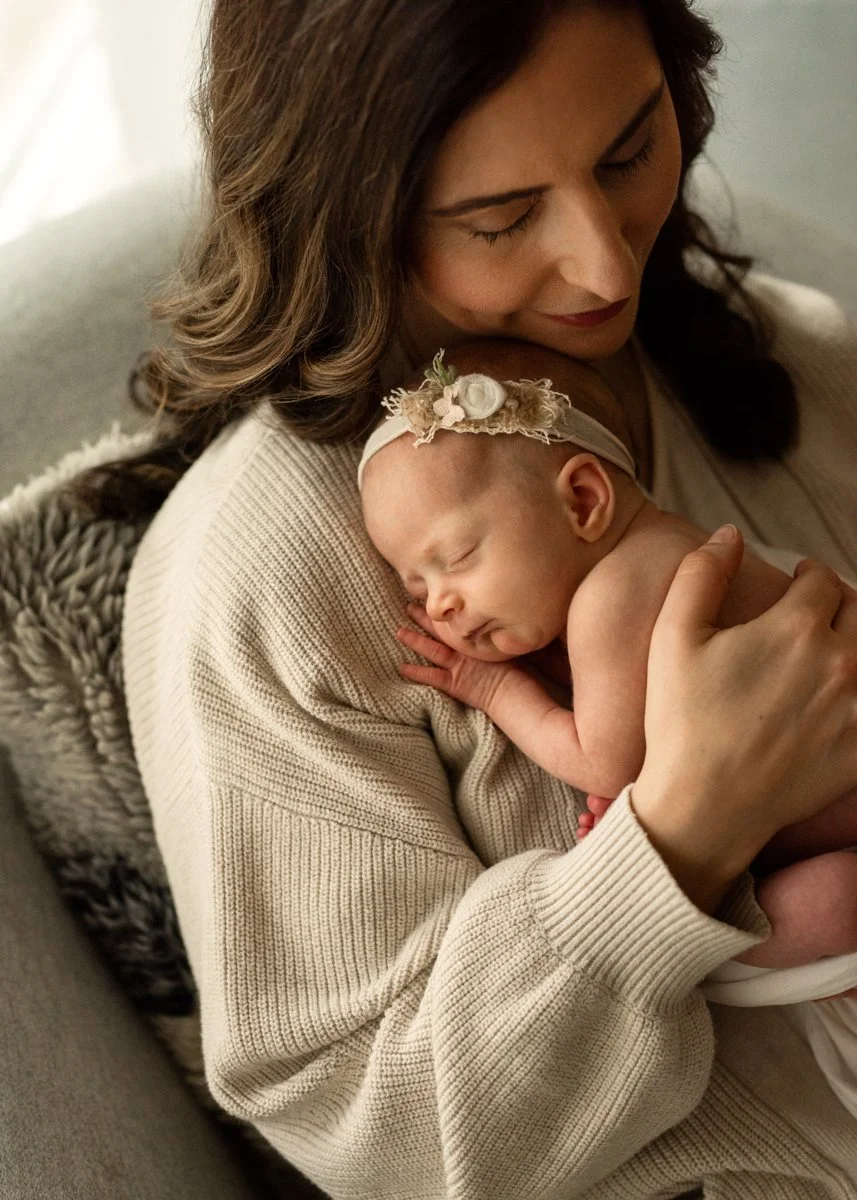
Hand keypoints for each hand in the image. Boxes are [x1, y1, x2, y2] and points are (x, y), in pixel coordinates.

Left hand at [397, 604, 521, 711]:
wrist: (516, 694)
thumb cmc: (521, 673)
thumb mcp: (512, 646)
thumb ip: (503, 633)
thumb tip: (504, 616)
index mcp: (479, 638)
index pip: (458, 619)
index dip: (446, 607)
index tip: (435, 593)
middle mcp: (466, 650)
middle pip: (441, 629)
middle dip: (425, 616)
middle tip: (410, 603)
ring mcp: (458, 666)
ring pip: (431, 649)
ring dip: (414, 640)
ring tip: (398, 631)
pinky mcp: (454, 683)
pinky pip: (431, 677)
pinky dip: (416, 673)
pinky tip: (401, 668)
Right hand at [632, 526, 856, 911]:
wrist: (704, 805)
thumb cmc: (681, 721)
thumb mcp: (672, 637)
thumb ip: (700, 574)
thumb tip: (727, 534)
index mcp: (795, 628)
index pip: (822, 580)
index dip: (808, 575)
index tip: (797, 582)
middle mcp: (840, 662)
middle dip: (838, 604)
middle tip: (816, 614)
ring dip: (853, 643)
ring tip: (830, 652)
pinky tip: (838, 698)